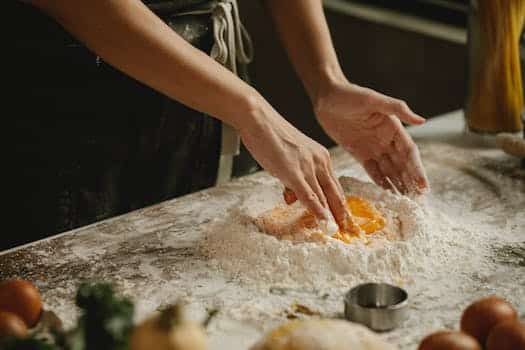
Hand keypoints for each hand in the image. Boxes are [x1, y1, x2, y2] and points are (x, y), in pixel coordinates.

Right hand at [238, 97, 346, 227]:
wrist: (259, 119)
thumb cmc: (270, 136)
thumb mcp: (288, 159)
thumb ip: (292, 179)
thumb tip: (292, 198)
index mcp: (321, 157)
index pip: (335, 186)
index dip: (341, 205)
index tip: (345, 219)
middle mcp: (320, 161)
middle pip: (335, 193)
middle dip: (342, 214)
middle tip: (349, 231)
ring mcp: (308, 166)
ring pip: (324, 196)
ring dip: (331, 216)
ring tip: (338, 232)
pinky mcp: (294, 171)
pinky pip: (309, 195)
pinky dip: (317, 210)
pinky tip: (323, 221)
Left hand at [314, 80, 428, 193]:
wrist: (326, 97)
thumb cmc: (350, 94)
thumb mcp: (373, 99)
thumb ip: (397, 109)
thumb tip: (422, 121)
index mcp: (394, 127)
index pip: (409, 153)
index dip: (417, 170)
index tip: (423, 187)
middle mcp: (386, 139)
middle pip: (402, 165)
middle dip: (411, 183)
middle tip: (418, 203)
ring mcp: (373, 147)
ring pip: (390, 170)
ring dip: (399, 185)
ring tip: (406, 203)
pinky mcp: (359, 153)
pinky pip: (373, 171)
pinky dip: (381, 182)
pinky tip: (388, 195)